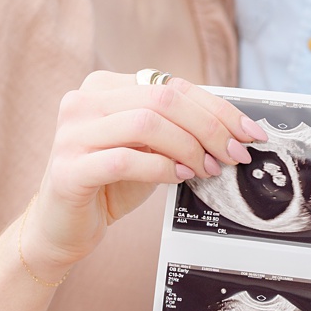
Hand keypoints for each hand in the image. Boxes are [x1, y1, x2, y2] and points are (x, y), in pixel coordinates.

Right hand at [20, 72, 264, 277]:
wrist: (62, 225)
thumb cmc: (108, 184)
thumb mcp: (147, 148)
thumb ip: (176, 129)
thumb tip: (233, 130)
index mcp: (103, 87)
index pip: (171, 85)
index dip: (217, 108)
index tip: (248, 132)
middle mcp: (82, 102)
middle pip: (162, 99)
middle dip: (209, 128)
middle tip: (233, 155)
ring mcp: (70, 134)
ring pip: (145, 123)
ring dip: (188, 148)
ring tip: (206, 170)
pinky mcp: (68, 169)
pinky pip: (125, 160)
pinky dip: (161, 169)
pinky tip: (178, 177)